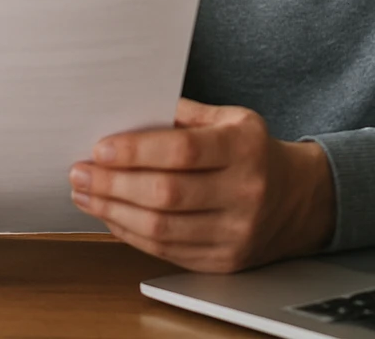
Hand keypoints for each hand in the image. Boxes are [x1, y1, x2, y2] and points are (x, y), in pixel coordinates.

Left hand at [69, 98, 334, 272]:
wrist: (295, 199)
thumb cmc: (250, 150)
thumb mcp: (229, 118)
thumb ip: (181, 114)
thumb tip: (125, 113)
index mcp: (244, 148)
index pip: (184, 152)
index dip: (136, 151)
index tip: (99, 148)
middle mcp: (244, 192)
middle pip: (167, 195)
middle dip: (113, 184)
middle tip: (79, 172)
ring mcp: (235, 232)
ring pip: (162, 229)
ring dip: (113, 211)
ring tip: (85, 194)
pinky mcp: (223, 261)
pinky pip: (166, 250)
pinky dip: (131, 233)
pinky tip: (110, 216)